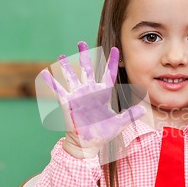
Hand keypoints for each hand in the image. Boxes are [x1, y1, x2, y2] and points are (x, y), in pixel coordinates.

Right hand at [41, 41, 145, 157]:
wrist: (88, 144)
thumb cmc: (103, 133)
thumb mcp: (119, 123)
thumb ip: (130, 115)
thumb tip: (143, 108)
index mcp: (102, 93)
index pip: (108, 74)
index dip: (112, 62)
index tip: (115, 49)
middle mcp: (89, 91)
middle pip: (87, 69)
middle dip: (84, 55)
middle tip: (81, 42)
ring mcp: (77, 96)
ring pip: (71, 77)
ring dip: (66, 66)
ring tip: (61, 55)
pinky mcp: (67, 103)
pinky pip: (58, 90)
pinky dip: (51, 82)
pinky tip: (45, 72)